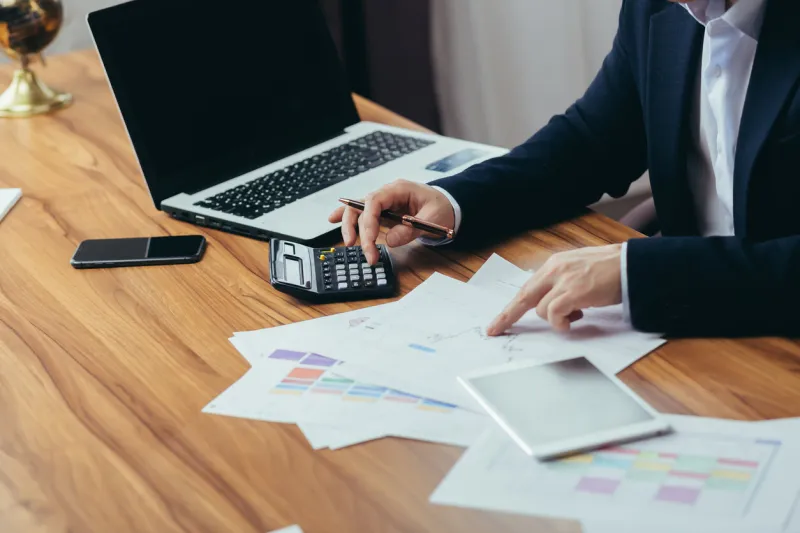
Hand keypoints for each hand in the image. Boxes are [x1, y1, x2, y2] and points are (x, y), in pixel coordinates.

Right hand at [328, 179, 455, 263]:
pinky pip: (360, 212)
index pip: (375, 201)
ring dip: (350, 227)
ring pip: (357, 210)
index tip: (371, 241)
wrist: (447, 206)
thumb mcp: (433, 219)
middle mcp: (386, 193)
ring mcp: (382, 202)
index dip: (369, 221)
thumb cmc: (441, 209)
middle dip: (358, 229)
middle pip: (361, 207)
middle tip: (364, 251)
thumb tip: (390, 240)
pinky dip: (346, 216)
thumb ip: (411, 229)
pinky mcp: (382, 211)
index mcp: (399, 189)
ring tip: (349, 244)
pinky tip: (332, 219)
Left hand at [487, 244, 622, 333]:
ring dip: (556, 319)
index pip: (527, 287)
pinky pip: (555, 315)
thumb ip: (561, 284)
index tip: (497, 321)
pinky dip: (562, 323)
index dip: (511, 306)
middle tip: (495, 330)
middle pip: (522, 297)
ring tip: (577, 315)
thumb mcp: (579, 272)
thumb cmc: (611, 270)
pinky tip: (577, 320)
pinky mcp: (573, 292)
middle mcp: (554, 269)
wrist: (633, 265)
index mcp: (555, 264)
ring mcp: (563, 280)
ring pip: (541, 310)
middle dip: (507, 316)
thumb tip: (551, 305)